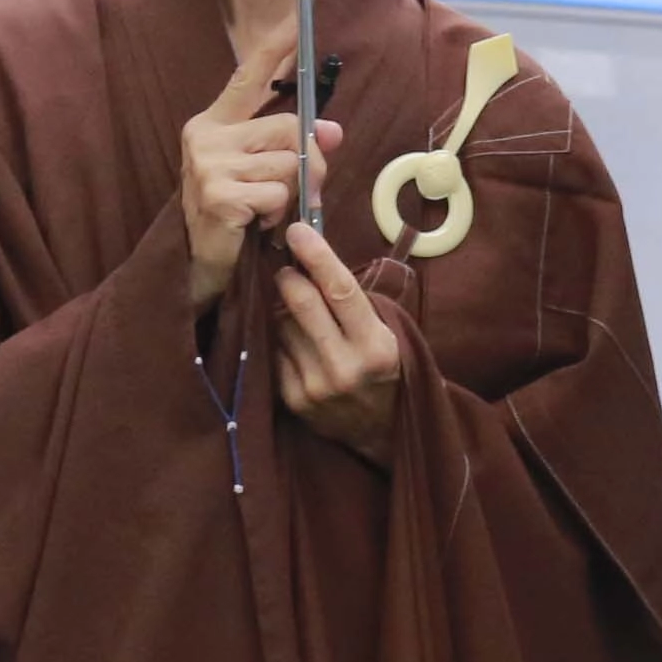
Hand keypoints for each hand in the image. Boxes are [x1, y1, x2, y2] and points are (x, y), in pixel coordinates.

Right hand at [177, 39, 337, 307]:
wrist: (197, 266)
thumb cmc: (234, 216)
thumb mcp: (263, 173)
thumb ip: (293, 146)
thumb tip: (333, 130)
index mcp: (214, 122)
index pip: (249, 75)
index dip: (276, 46)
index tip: (301, 11)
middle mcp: (205, 135)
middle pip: (288, 126)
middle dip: (309, 162)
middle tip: (300, 192)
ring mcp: (207, 164)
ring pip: (288, 162)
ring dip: (290, 194)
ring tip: (265, 212)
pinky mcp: (217, 194)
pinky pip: (278, 194)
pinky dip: (277, 215)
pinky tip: (255, 226)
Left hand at [270, 222, 406, 460]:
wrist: (382, 432)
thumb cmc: (385, 370)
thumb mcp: (387, 334)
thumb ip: (354, 303)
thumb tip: (313, 257)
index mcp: (376, 346)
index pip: (340, 290)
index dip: (316, 255)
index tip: (297, 230)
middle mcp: (344, 367)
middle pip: (302, 304)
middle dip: (289, 276)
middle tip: (287, 266)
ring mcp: (315, 386)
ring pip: (281, 326)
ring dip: (283, 311)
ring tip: (299, 315)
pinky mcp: (293, 400)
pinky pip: (273, 352)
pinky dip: (279, 339)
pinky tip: (294, 342)